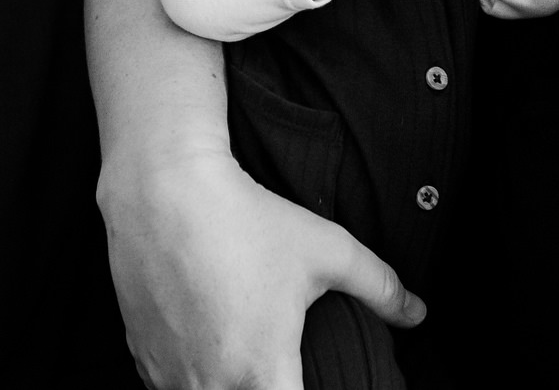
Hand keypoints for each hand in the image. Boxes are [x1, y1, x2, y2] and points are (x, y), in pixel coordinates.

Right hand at [100, 148, 426, 389]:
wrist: (162, 189)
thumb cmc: (245, 218)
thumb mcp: (326, 249)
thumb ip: (380, 287)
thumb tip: (417, 313)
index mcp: (262, 372)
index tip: (307, 382)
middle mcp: (210, 386)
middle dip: (267, 389)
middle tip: (278, 367)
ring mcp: (169, 375)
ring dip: (227, 388)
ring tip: (242, 358)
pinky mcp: (141, 357)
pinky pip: (169, 388)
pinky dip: (191, 380)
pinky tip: (205, 351)